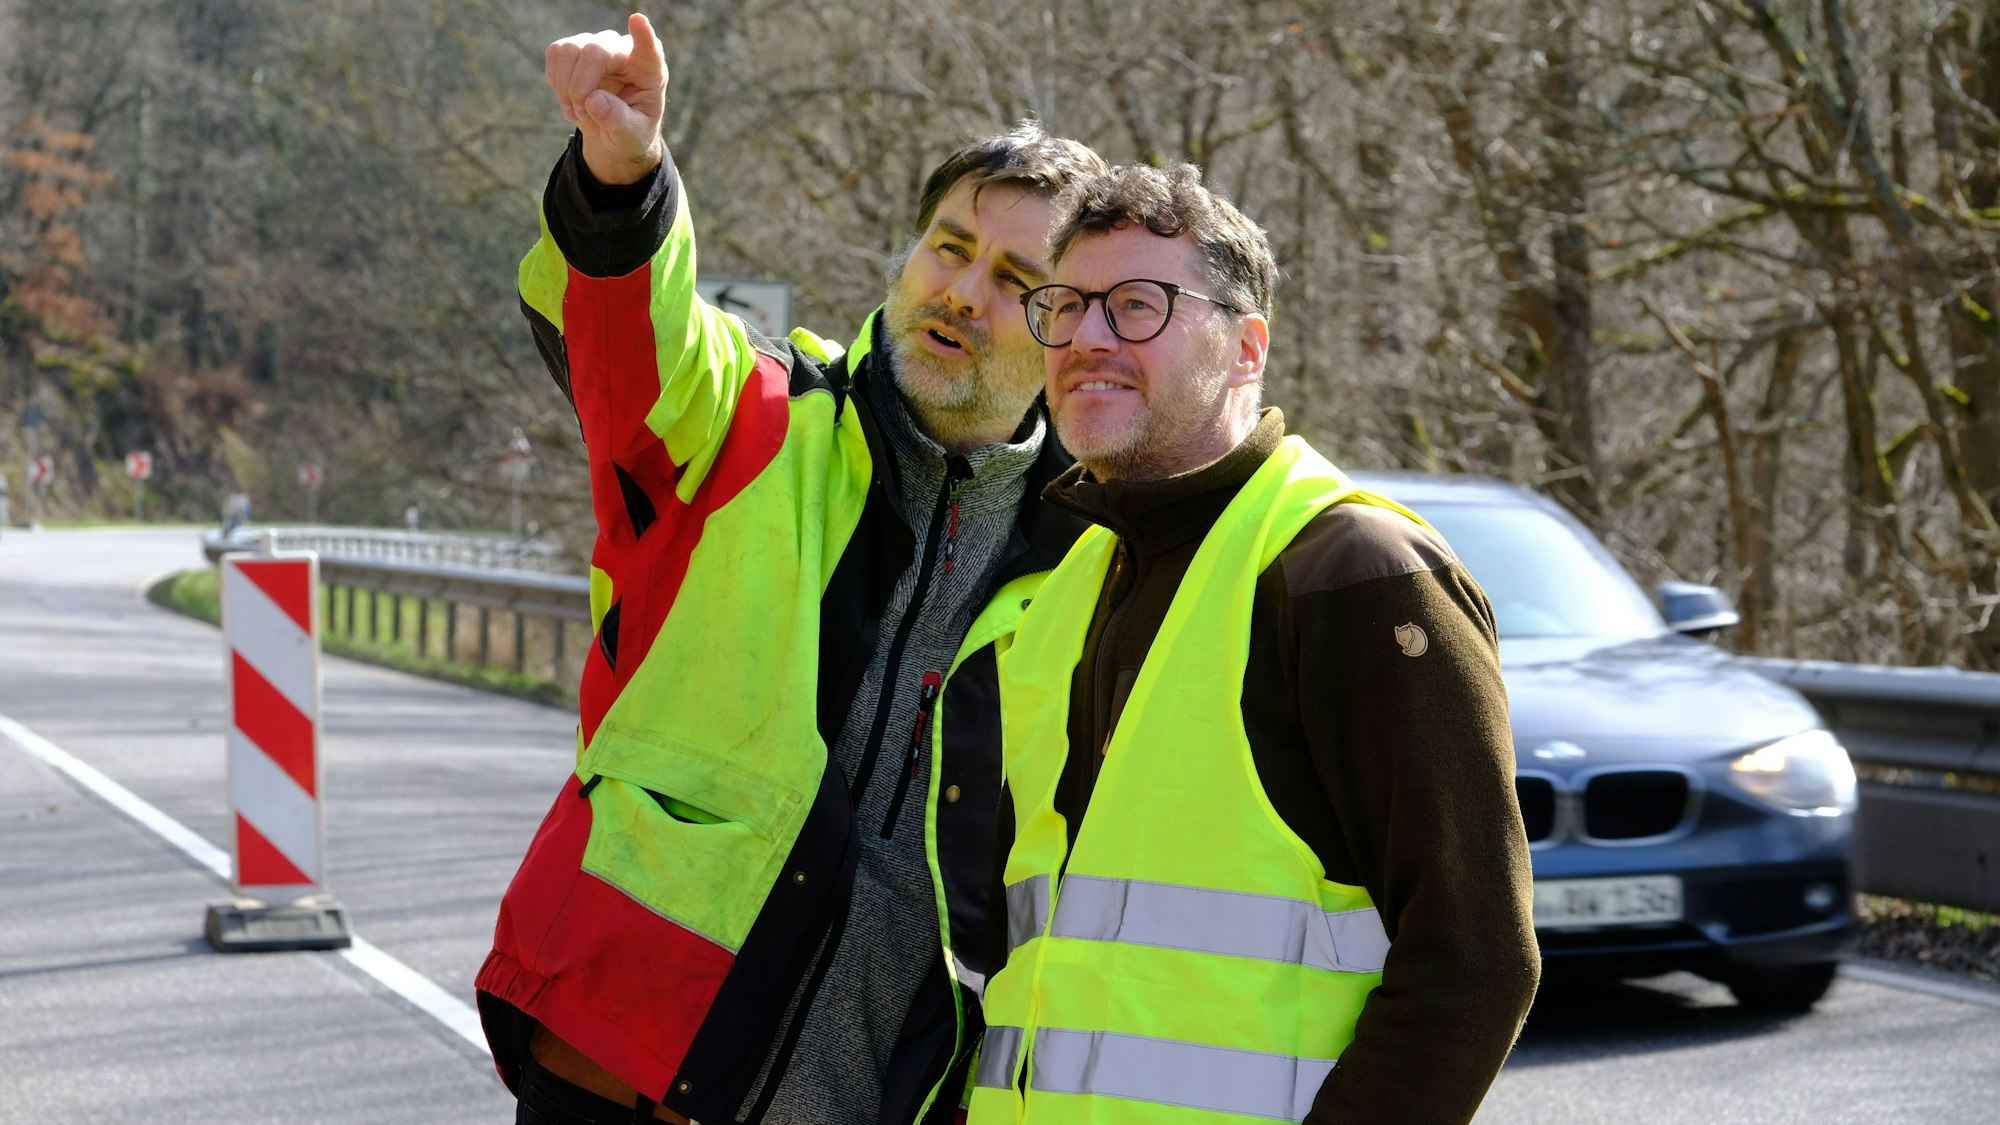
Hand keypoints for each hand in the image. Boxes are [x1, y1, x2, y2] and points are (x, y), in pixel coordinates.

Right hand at [545, 13, 666, 185]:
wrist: (613, 132)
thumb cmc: (630, 132)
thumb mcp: (631, 135)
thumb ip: (617, 120)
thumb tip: (593, 100)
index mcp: (648, 71)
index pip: (649, 49)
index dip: (643, 35)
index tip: (638, 20)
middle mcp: (624, 50)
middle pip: (594, 51)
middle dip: (580, 87)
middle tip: (582, 113)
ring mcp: (598, 45)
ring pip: (569, 50)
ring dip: (565, 87)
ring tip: (578, 111)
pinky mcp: (575, 48)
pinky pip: (555, 54)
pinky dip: (556, 81)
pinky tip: (569, 99)